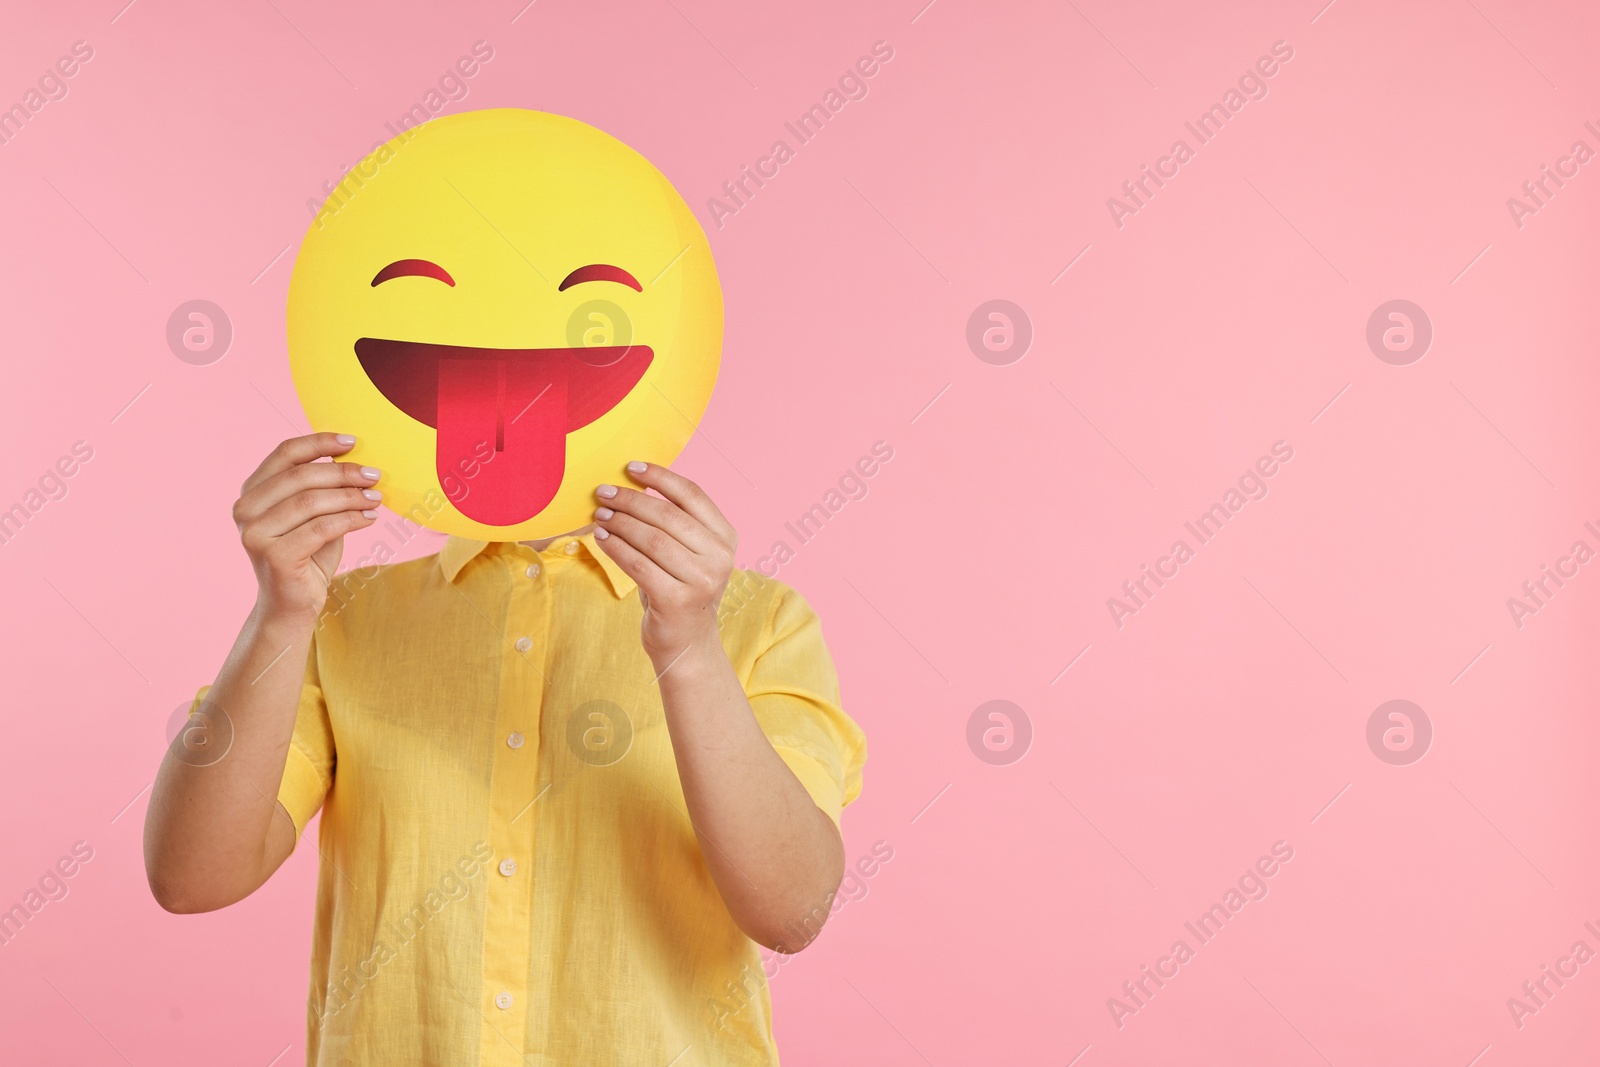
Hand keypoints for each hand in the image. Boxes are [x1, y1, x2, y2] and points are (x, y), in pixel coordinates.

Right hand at [233, 433, 381, 623]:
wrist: (291, 605)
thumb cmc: (306, 556)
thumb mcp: (313, 515)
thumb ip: (322, 488)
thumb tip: (356, 460)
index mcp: (252, 491)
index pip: (285, 453)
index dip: (320, 443)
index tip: (352, 443)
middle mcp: (245, 509)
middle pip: (301, 476)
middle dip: (343, 473)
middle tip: (374, 476)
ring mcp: (255, 533)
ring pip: (312, 501)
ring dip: (350, 497)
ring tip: (376, 499)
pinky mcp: (274, 555)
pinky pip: (321, 528)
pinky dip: (350, 520)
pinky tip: (369, 519)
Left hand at [591, 462, 736, 666]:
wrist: (687, 643)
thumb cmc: (681, 590)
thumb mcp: (690, 554)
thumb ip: (675, 523)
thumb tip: (632, 487)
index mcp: (726, 538)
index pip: (693, 495)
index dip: (660, 477)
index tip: (631, 468)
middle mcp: (720, 557)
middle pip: (668, 515)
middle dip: (630, 500)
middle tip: (603, 492)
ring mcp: (701, 580)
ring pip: (651, 539)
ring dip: (620, 523)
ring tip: (600, 515)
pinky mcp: (677, 600)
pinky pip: (638, 564)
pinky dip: (616, 548)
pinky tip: (602, 539)